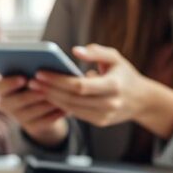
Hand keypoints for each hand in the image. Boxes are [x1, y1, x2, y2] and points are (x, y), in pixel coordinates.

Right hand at [0, 75, 68, 146]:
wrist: (40, 106)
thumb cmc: (35, 83)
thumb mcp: (30, 76)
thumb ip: (31, 71)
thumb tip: (41, 69)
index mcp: (1, 89)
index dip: (10, 83)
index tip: (23, 78)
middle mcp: (5, 104)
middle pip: (17, 101)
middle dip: (33, 95)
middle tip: (45, 91)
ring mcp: (18, 117)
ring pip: (34, 111)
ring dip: (48, 104)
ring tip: (61, 97)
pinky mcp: (31, 127)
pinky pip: (45, 121)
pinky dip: (56, 114)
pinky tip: (66, 108)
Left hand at [29, 44, 172, 137]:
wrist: (142, 100)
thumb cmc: (123, 74)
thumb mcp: (115, 58)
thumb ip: (96, 52)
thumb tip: (75, 50)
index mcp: (114, 86)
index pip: (80, 86)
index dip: (58, 80)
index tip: (40, 73)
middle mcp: (110, 103)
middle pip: (72, 98)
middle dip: (49, 90)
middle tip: (31, 81)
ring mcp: (105, 115)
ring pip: (71, 108)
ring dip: (50, 98)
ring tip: (34, 88)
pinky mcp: (99, 122)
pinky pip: (75, 114)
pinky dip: (60, 105)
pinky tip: (47, 96)